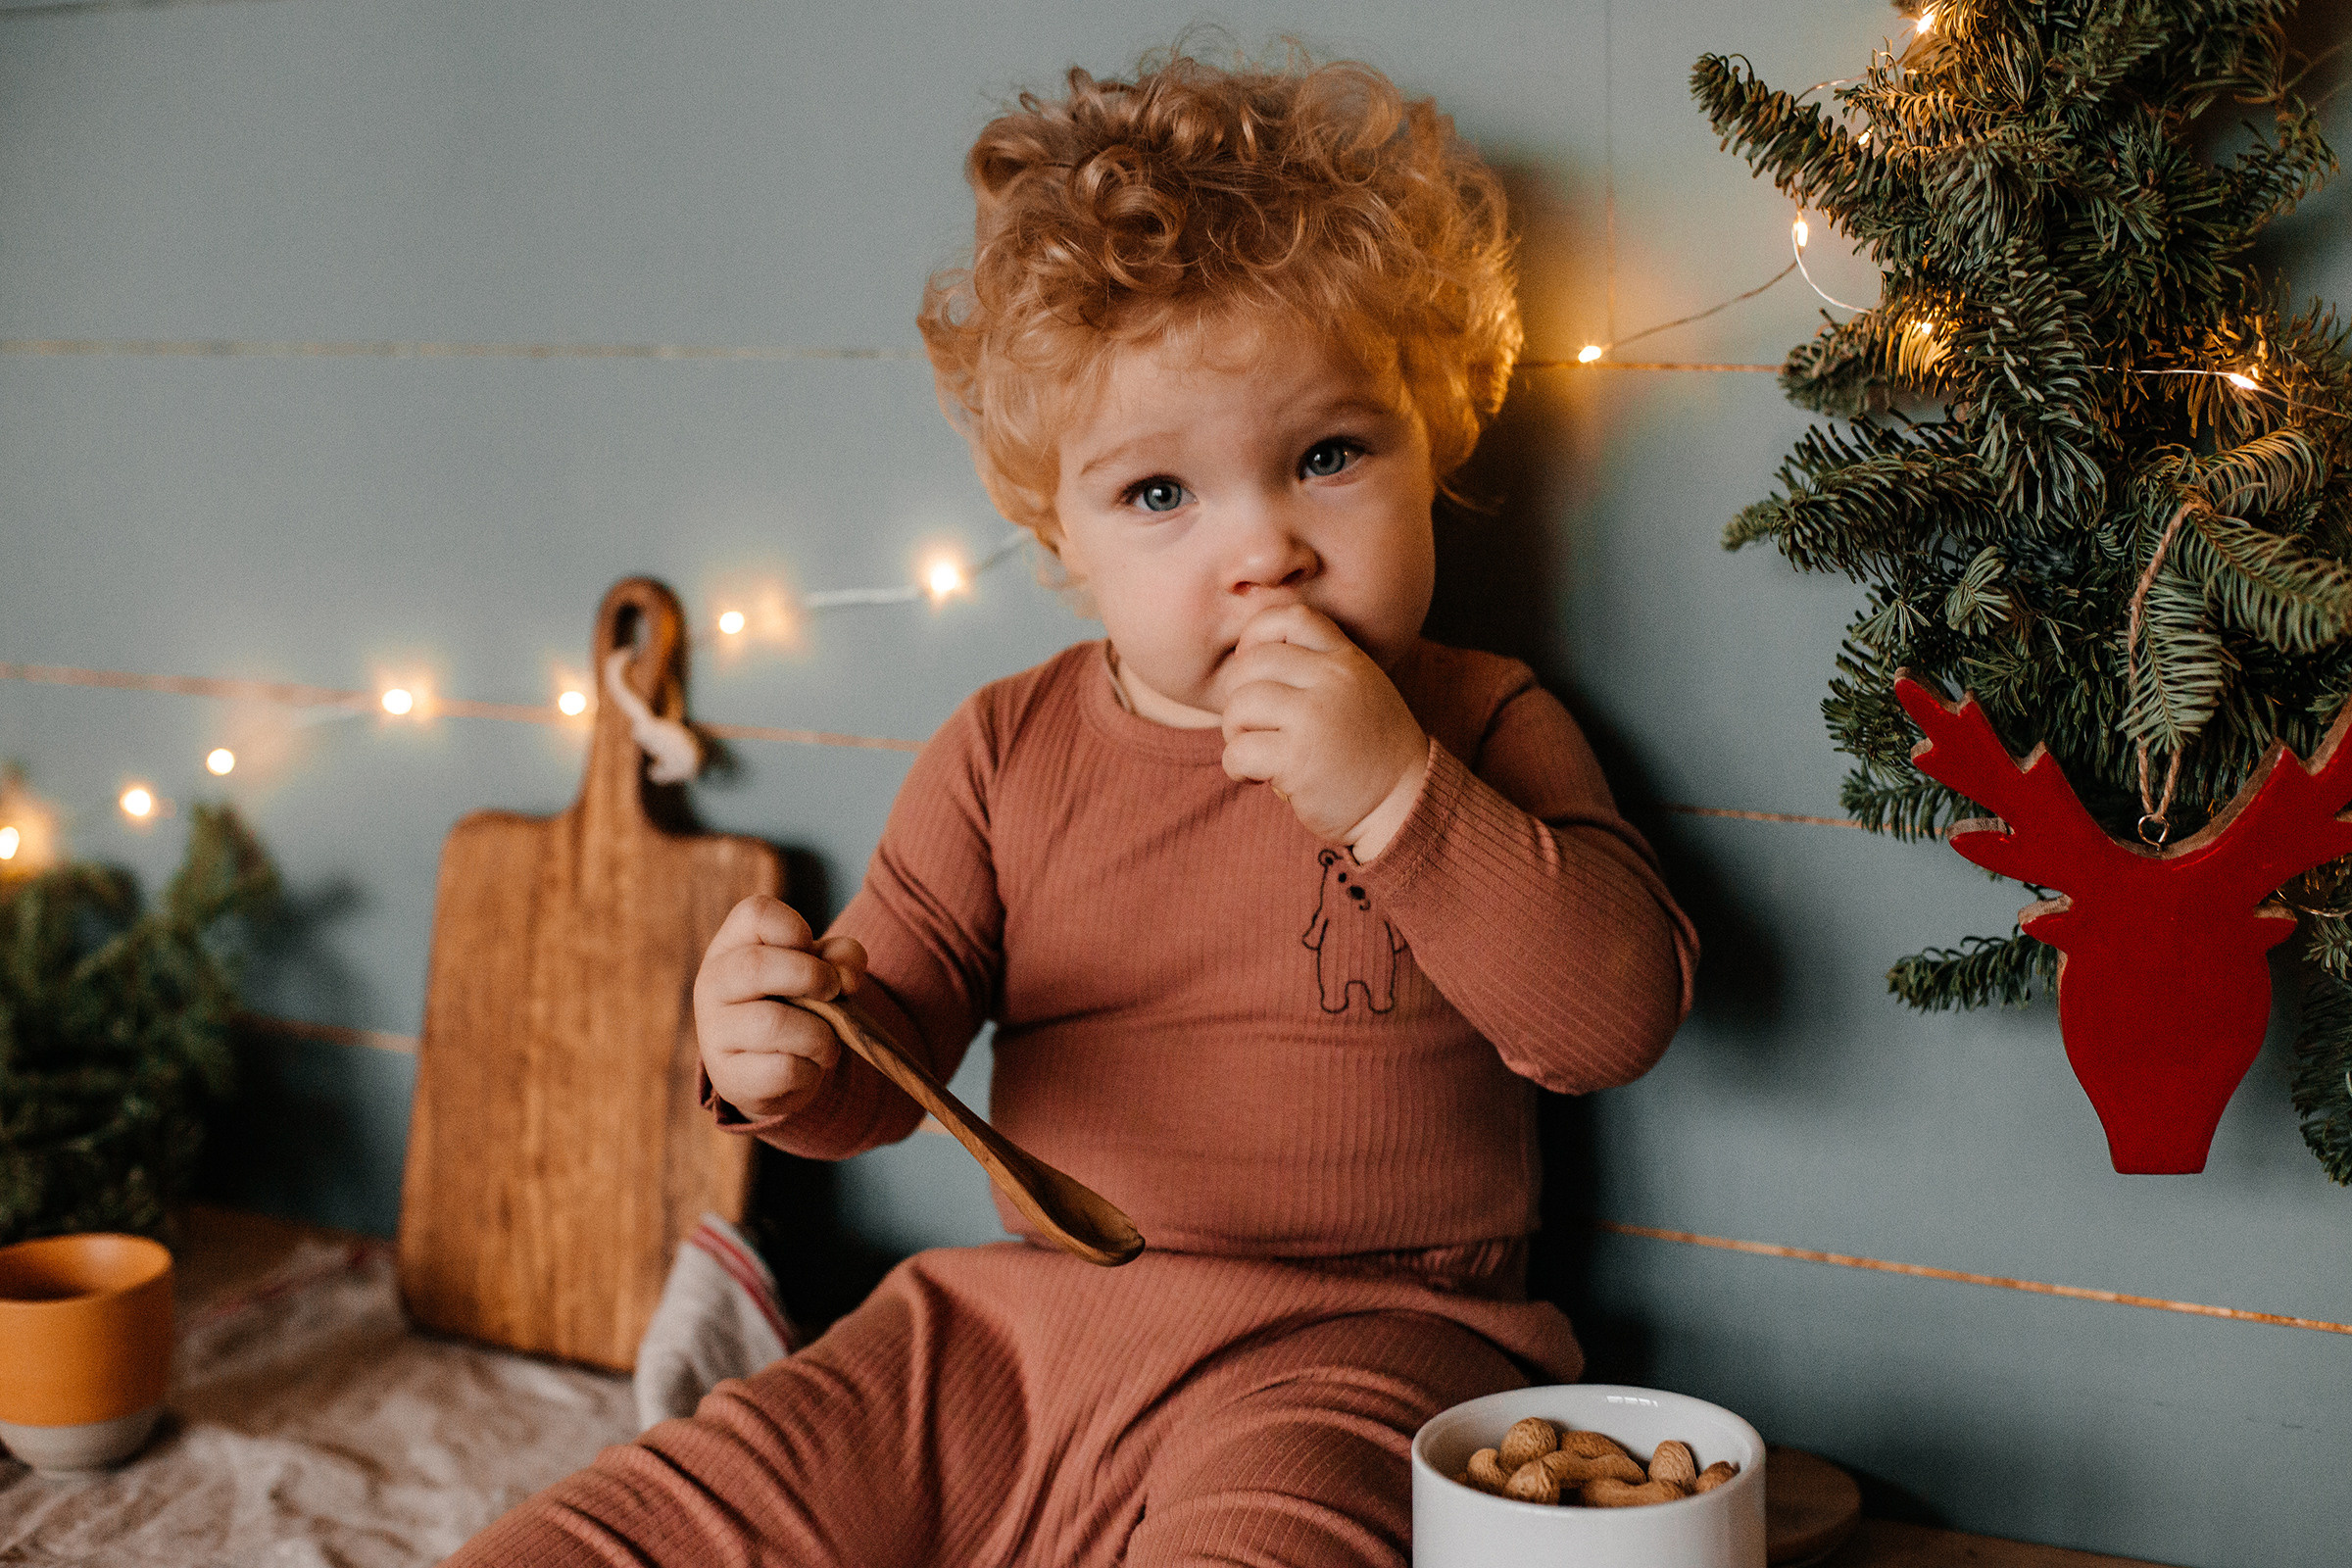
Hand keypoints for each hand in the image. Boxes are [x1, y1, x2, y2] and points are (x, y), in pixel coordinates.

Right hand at [694, 895, 867, 1121]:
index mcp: (732, 945)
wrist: (774, 1069)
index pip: (756, 913)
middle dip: (812, 977)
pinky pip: (783, 1069)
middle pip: (756, 966)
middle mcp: (713, 984)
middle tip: (833, 992)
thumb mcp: (820, 970)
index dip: (795, 928)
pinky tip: (807, 1066)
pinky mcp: (729, 1077)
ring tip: (826, 1041)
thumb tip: (844, 977)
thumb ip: (841, 959)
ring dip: (819, 1034)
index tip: (811, 949)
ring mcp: (715, 1032)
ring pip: (774, 1024)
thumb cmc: (797, 1004)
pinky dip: (811, 1069)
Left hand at [1219, 604, 1429, 855]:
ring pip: (1239, 706)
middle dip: (1238, 697)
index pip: (1289, 618)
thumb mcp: (1357, 690)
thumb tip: (1244, 658)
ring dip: (1236, 733)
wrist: (1403, 802)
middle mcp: (1333, 679)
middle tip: (1252, 726)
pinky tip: (1258, 776)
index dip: (1256, 639)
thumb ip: (1317, 668)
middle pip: (1251, 664)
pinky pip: (1238, 750)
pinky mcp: (1298, 758)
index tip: (1256, 675)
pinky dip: (1237, 767)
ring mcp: (1315, 717)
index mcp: (1346, 659)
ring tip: (1257, 751)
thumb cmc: (1368, 750)